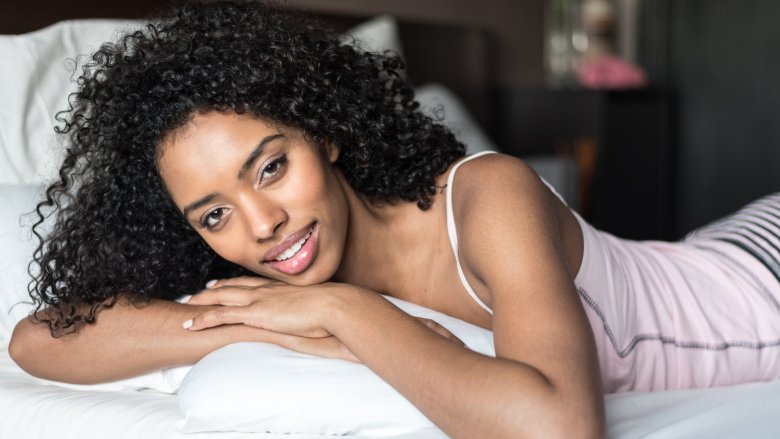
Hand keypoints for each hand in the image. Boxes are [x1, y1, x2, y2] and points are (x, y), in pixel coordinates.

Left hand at [185, 279, 337, 337]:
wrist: (333, 305)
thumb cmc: (333, 308)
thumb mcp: (319, 306)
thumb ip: (310, 309)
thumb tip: (314, 314)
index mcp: (281, 288)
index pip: (252, 283)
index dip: (235, 283)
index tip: (222, 283)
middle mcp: (266, 290)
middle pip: (233, 286)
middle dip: (214, 289)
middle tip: (199, 291)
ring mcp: (259, 300)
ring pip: (222, 297)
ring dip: (203, 301)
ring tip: (187, 304)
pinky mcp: (255, 314)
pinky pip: (222, 315)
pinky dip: (204, 318)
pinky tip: (190, 324)